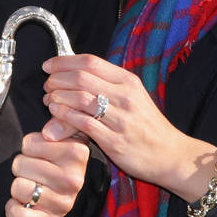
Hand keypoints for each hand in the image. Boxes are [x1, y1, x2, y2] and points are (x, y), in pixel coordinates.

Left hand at [6, 128, 90, 216]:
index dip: (29, 148)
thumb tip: (49, 121)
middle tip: (36, 172)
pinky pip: (19, 215)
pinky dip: (14, 210)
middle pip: (19, 164)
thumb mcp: (64, 136)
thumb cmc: (61, 162)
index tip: (42, 153)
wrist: (74, 193)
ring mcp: (62, 202)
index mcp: (76, 153)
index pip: (28, 143)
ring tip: (33, 186)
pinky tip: (22, 204)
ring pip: (18, 187)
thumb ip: (58, 122)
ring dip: (19, 186)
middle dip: (23, 167)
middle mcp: (72, 179)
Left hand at [42, 54, 216, 201]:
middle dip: (57, 80)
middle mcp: (125, 96)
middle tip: (47, 87)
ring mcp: (120, 118)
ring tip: (49, 101)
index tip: (48, 66)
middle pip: (81, 78)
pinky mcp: (114, 140)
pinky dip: (65, 116)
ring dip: (57, 98)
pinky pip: (83, 123)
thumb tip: (72, 77)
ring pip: (79, 98)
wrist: (169, 155)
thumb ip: (105, 86)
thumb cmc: (147, 126)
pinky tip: (56, 114)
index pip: (90, 62)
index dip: (63, 62)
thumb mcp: (132, 97)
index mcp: (128, 81)